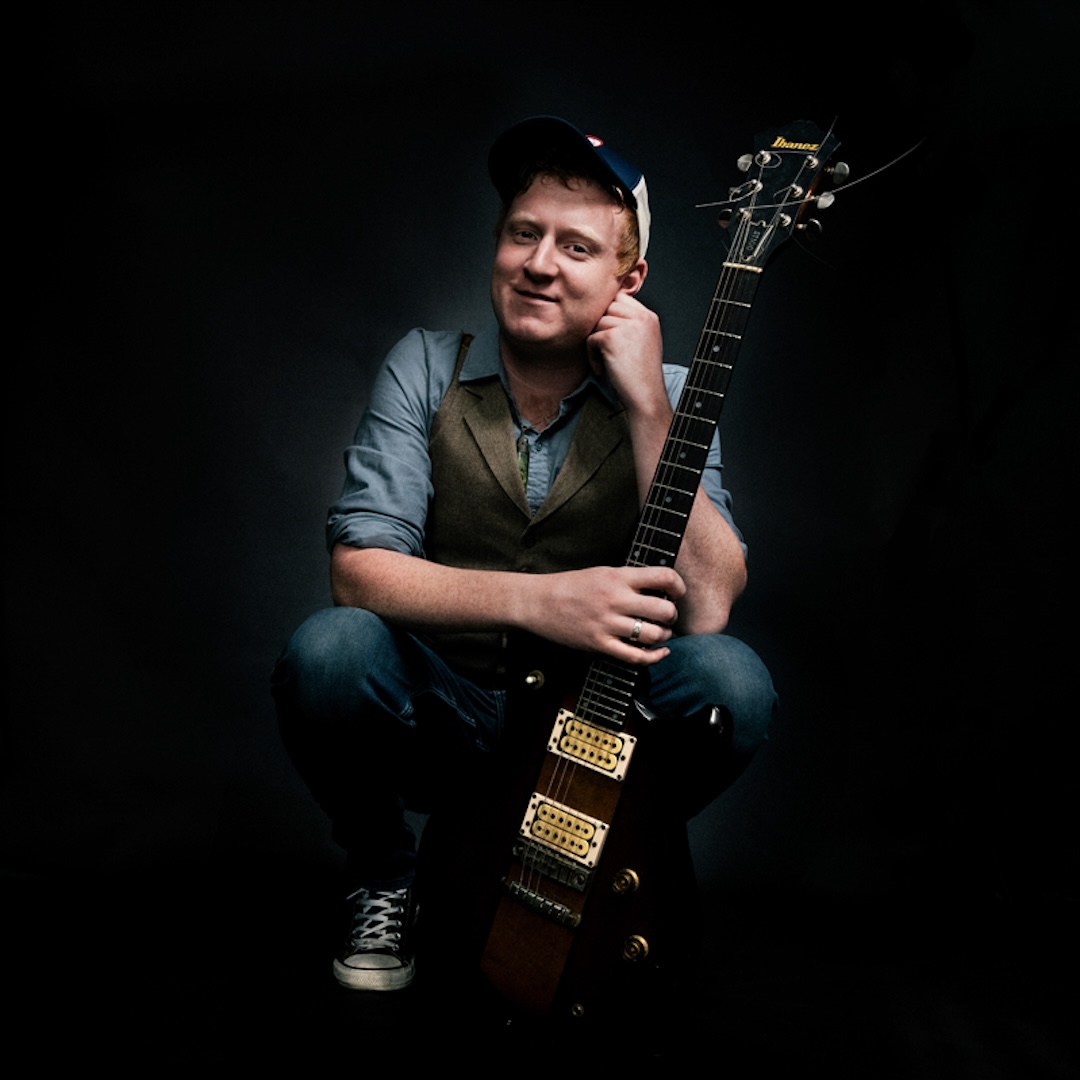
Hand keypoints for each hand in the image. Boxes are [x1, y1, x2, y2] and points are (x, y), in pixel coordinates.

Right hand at [525, 565, 684, 665]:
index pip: (664, 577)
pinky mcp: (600, 644)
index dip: (678, 586)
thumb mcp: (603, 572)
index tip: (676, 593)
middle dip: (672, 615)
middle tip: (667, 616)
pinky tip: (659, 652)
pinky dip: (654, 657)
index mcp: (618, 577)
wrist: (538, 602)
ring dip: (664, 636)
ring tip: (659, 633)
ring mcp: (608, 624)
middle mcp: (616, 599)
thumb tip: (660, 588)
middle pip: (664, 610)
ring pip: (654, 635)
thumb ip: (630, 579)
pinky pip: (636, 657)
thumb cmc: (570, 586)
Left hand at [586, 293, 666, 420]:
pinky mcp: (612, 337)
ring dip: (595, 343)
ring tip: (605, 362)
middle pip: (607, 307)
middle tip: (604, 349)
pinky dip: (592, 356)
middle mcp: (641, 317)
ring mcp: (628, 326)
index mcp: (649, 317)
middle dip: (601, 327)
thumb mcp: (642, 343)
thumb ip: (629, 325)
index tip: (608, 335)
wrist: (645, 397)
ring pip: (597, 323)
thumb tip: (603, 314)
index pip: (621, 298)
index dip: (609, 313)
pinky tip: (603, 369)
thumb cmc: (640, 377)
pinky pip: (591, 339)